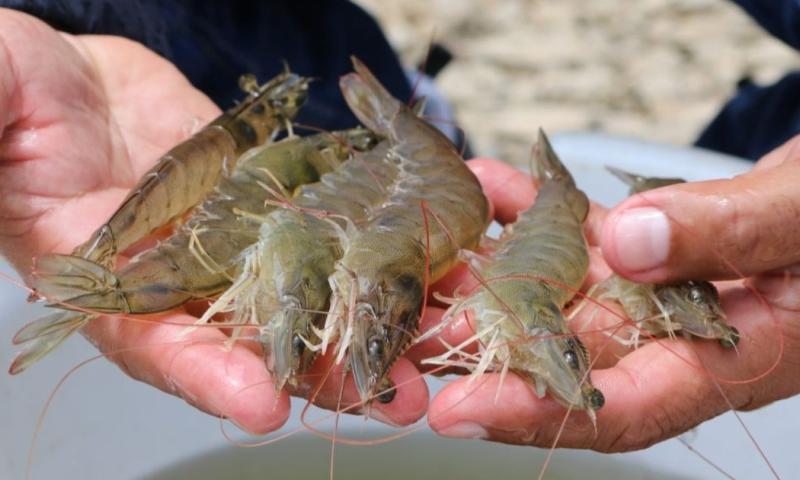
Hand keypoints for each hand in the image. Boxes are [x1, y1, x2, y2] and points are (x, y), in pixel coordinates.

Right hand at [0, 10, 427, 433]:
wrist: (77, 87)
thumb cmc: (18, 99)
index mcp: (108, 281)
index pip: (155, 341)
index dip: (205, 375)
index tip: (260, 404)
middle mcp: (183, 278)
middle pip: (258, 339)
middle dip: (325, 371)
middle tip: (391, 398)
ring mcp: (237, 242)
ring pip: (310, 291)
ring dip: (372, 322)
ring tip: (434, 348)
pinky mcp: (274, 204)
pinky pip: (329, 229)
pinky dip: (377, 247)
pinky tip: (431, 259)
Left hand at [417, 154, 799, 451]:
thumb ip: (730, 235)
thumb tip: (635, 245)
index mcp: (727, 358)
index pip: (620, 407)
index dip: (536, 416)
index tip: (458, 415)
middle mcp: (675, 332)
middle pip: (563, 354)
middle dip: (479, 346)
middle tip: (401, 335)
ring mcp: (652, 286)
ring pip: (557, 289)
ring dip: (488, 272)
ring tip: (422, 255)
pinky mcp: (644, 242)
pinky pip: (576, 231)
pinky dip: (533, 207)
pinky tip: (487, 183)